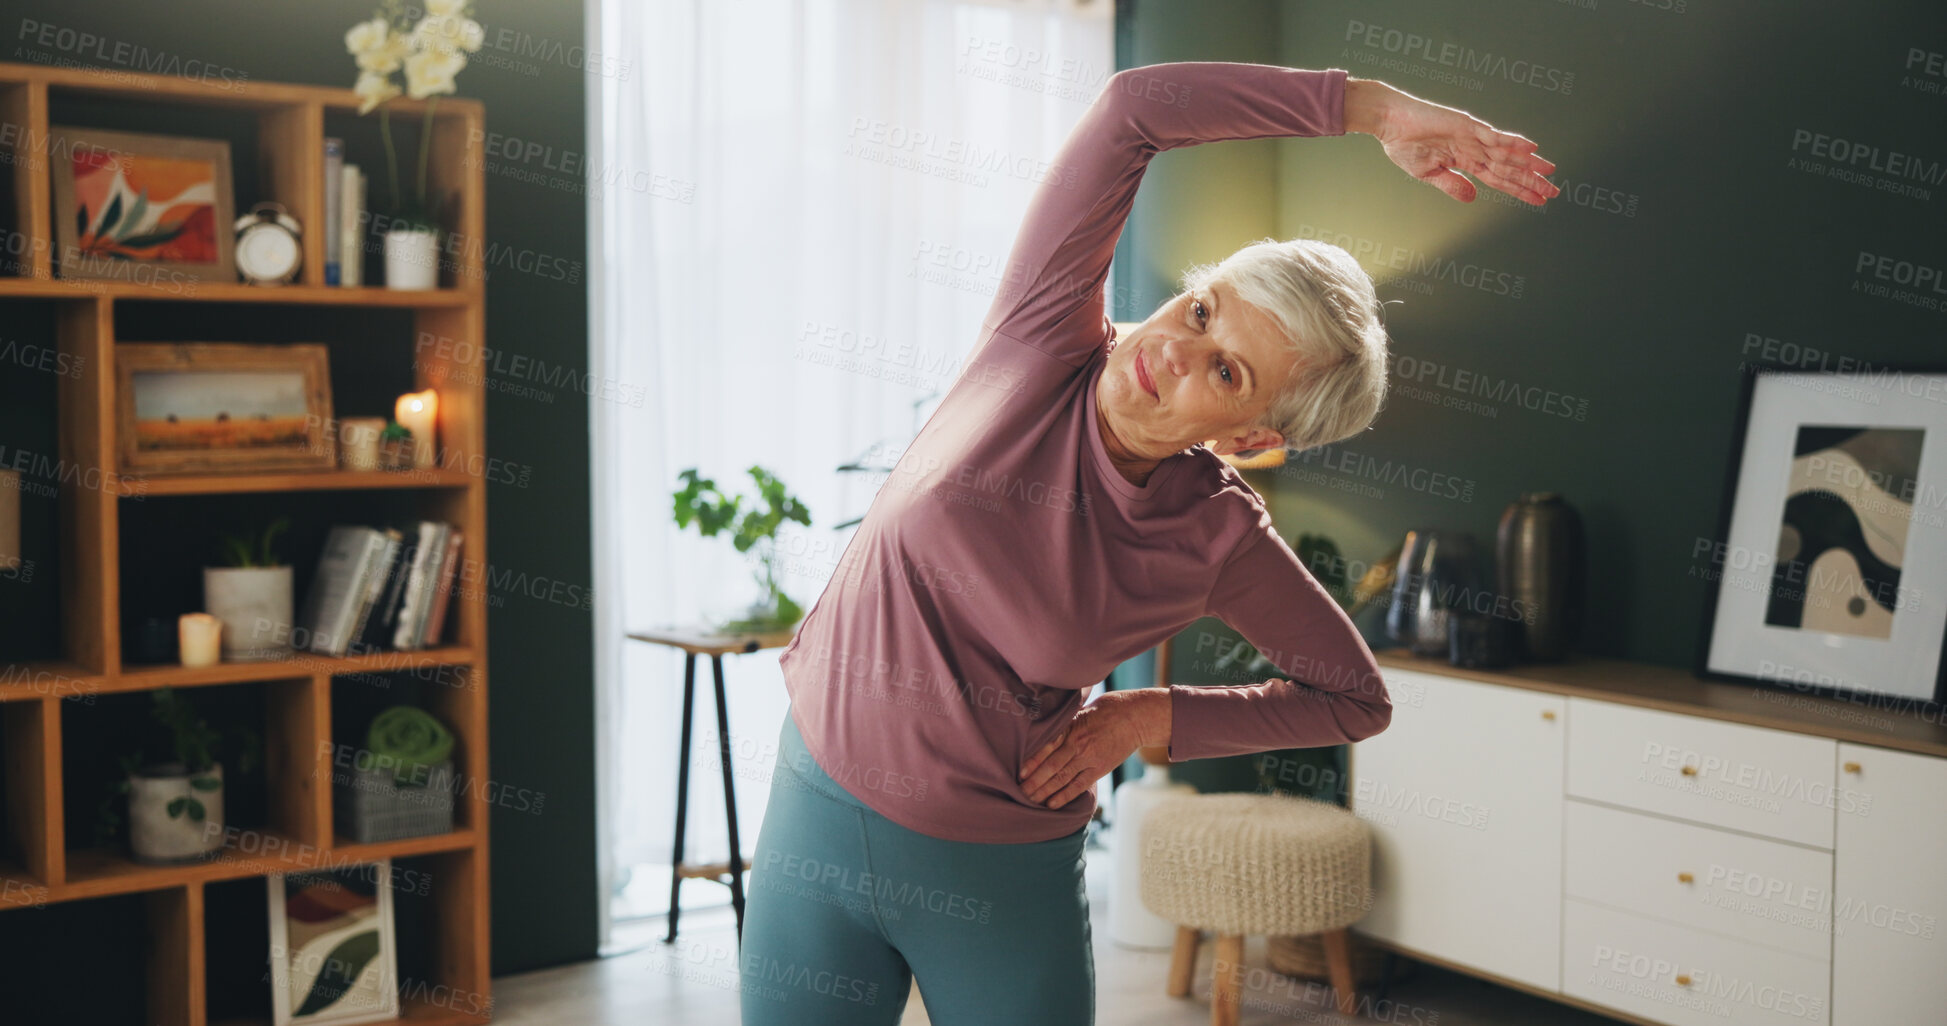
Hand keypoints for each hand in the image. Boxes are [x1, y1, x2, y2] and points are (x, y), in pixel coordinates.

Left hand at [1019, 688, 1168, 808]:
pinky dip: (1065, 796)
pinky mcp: (1100, 768)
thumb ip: (1064, 720)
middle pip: (1052, 766)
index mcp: (1072, 726)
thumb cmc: (1107, 708)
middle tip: (1019, 792)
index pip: (1047, 745)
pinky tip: (1052, 804)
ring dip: (1045, 791)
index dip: (1033, 760)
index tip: (1019, 772)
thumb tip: (1044, 725)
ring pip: (1062, 778)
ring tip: (1030, 801)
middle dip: (1034, 781)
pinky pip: (1079, 785)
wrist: (1136, 716)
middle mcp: (1079, 743)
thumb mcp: (1082, 708)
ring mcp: (1090, 758)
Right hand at [1348, 78, 1558, 205]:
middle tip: (1554, 191)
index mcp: (1463, 161)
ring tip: (1549, 172)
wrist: (1389, 123)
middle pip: (1508, 168)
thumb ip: (1452, 185)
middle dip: (1531, 180)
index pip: (1498, 178)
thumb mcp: (1427, 172)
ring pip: (1506, 154)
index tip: (1538, 201)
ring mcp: (1472, 136)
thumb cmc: (1402, 145)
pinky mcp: (1466, 126)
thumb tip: (1473, 199)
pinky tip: (1530, 148)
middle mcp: (1473, 148)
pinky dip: (1512, 142)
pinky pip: (1493, 136)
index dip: (1518, 190)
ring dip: (1528, 163)